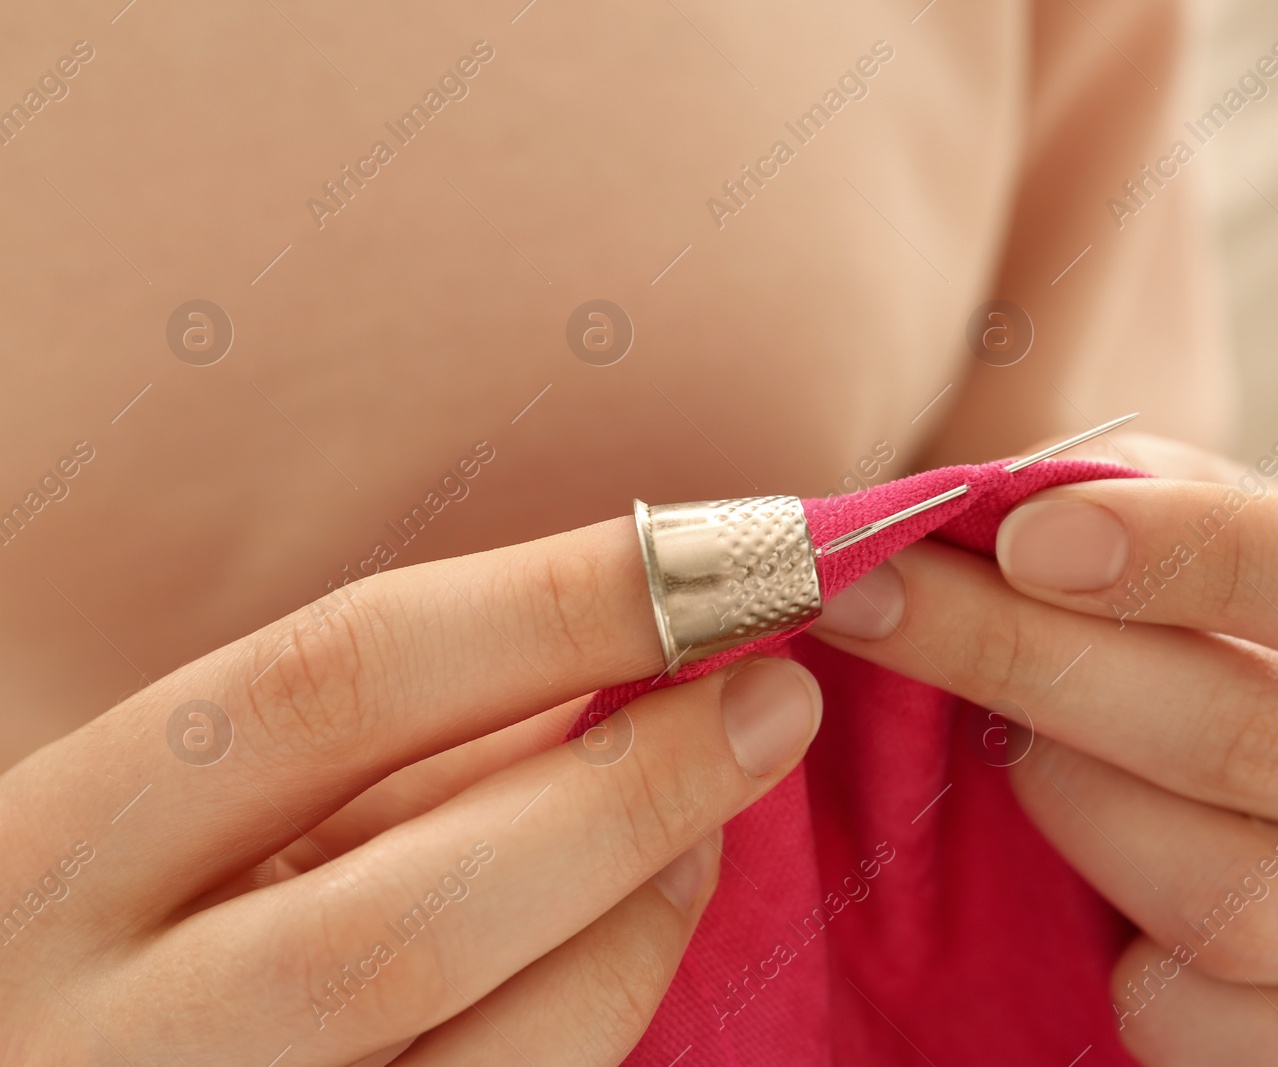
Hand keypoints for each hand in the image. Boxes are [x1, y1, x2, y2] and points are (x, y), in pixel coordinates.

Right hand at [0, 519, 822, 1065]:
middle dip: (633, 785)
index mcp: (60, 848)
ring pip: (488, 1050)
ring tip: (721, 811)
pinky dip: (607, 997)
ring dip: (644, 911)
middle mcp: (108, 1028)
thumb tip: (618, 656)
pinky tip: (649, 915)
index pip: (329, 688)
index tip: (720, 557)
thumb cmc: (125, 925)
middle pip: (417, 909)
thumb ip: (385, 748)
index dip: (553, 606)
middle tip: (778, 697)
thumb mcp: (201, 811)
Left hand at [809, 432, 1277, 1065]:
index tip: (1029, 539)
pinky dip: (1133, 983)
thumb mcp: (1196, 509)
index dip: (1212, 561)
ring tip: (992, 743)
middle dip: (1040, 665)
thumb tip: (980, 514)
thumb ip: (1116, 493)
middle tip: (888, 605)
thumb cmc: (1220, 595)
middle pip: (1271, 743)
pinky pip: (1235, 1041)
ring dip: (1066, 805)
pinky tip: (1064, 902)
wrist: (1259, 727)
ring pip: (1238, 900)